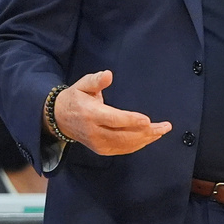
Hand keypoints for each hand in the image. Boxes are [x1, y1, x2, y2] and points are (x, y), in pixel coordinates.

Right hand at [52, 70, 171, 155]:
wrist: (59, 119)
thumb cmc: (75, 98)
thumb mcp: (82, 85)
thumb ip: (96, 80)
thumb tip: (108, 74)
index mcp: (91, 114)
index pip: (114, 119)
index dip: (131, 120)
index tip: (148, 120)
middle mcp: (95, 132)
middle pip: (124, 135)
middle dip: (146, 132)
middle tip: (164, 127)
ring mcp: (98, 143)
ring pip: (125, 145)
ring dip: (146, 139)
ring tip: (161, 132)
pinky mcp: (101, 150)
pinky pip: (122, 149)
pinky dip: (137, 145)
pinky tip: (149, 139)